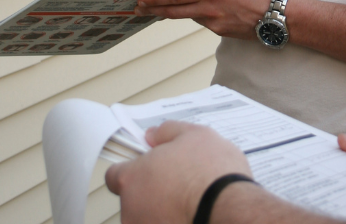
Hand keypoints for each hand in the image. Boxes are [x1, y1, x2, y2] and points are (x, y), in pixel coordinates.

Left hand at [106, 121, 251, 223]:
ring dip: (163, 210)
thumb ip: (167, 131)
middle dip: (152, 191)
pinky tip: (195, 214)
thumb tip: (154, 135)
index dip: (134, 169)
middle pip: (133, 198)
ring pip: (149, 217)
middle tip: (178, 183)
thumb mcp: (194, 135)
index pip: (115, 175)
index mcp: (132, 179)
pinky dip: (176, 221)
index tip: (149, 167)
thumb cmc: (211, 175)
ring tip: (191, 201)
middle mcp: (131, 210)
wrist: (230, 209)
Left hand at [135, 0, 278, 39]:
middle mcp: (210, 7)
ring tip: (157, 10)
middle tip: (139, 8)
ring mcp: (214, 21)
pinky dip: (193, 15)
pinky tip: (191, 11)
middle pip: (174, 10)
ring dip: (171, 12)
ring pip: (186, 15)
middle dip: (154, 9)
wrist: (279, 16)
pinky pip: (201, 21)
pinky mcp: (220, 31)